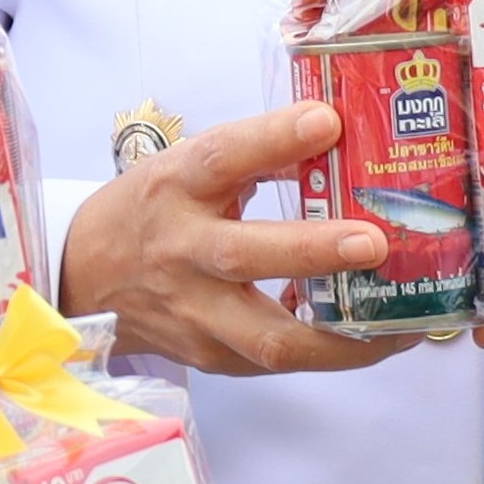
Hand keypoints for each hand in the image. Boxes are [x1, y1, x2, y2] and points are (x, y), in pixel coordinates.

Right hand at [52, 105, 407, 380]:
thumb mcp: (184, 170)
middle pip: (244, 254)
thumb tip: (337, 136)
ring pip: (267, 337)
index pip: (220, 157)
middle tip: (373, 242)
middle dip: (314, 251)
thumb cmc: (148, 214)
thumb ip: (252, 158)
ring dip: (340, 334)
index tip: (327, 122)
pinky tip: (372, 337)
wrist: (83, 280)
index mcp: (173, 187)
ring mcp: (194, 312)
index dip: (273, 138)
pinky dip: (328, 352)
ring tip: (400, 322)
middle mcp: (180, 250)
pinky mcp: (210, 356)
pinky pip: (276, 361)